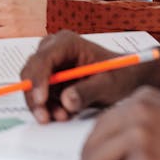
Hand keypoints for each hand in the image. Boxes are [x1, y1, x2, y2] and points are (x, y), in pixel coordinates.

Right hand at [17, 30, 159, 122]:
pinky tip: (64, 114)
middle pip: (31, 72)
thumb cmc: (121, 74)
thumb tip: (67, 101)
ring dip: (43, 105)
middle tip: (44, 117)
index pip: (43, 59)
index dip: (38, 79)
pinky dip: (48, 108)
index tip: (41, 100)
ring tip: (63, 116)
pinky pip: (40, 96)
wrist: (128, 78)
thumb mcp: (109, 83)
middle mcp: (54, 51)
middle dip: (36, 96)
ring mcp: (51, 66)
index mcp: (67, 43)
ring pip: (33, 87)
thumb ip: (88, 91)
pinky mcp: (51, 80)